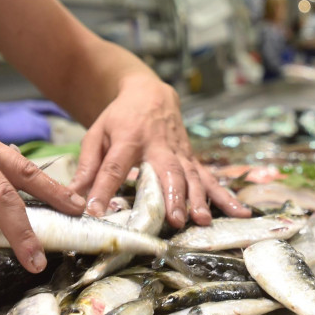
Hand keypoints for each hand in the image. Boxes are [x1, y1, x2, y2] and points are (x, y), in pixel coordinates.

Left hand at [69, 75, 249, 226]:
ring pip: (192, 177)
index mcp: (129, 138)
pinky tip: (241, 212)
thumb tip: (73, 195)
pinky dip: (226, 197)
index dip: (105, 188)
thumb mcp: (96, 134)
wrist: (151, 93)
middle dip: (172, 197)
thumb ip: (87, 165)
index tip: (96, 212)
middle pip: (167, 172)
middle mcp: (159, 145)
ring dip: (198, 200)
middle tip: (175, 221)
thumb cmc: (119, 118)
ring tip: (202, 221)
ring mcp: (181, 153)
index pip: (116, 166)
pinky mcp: (193, 159)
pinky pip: (211, 179)